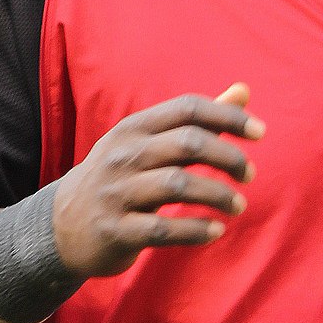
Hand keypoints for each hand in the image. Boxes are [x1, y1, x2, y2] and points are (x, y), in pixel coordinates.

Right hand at [52, 84, 263, 280]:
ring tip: (239, 205)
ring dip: (218, 195)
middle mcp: (123, 155)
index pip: (188, 109)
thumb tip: (244, 91)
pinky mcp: (116, 230)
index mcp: (134, 128)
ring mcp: (117, 193)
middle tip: (249, 174)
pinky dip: (196, 230)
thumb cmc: (121, 177)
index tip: (260, 132)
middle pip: (188, 143)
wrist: (62, 226)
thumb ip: (197, 120)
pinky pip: (164, 229)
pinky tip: (216, 231)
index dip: (228, 117)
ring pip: (179, 185)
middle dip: (227, 156)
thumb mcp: (148, 143)